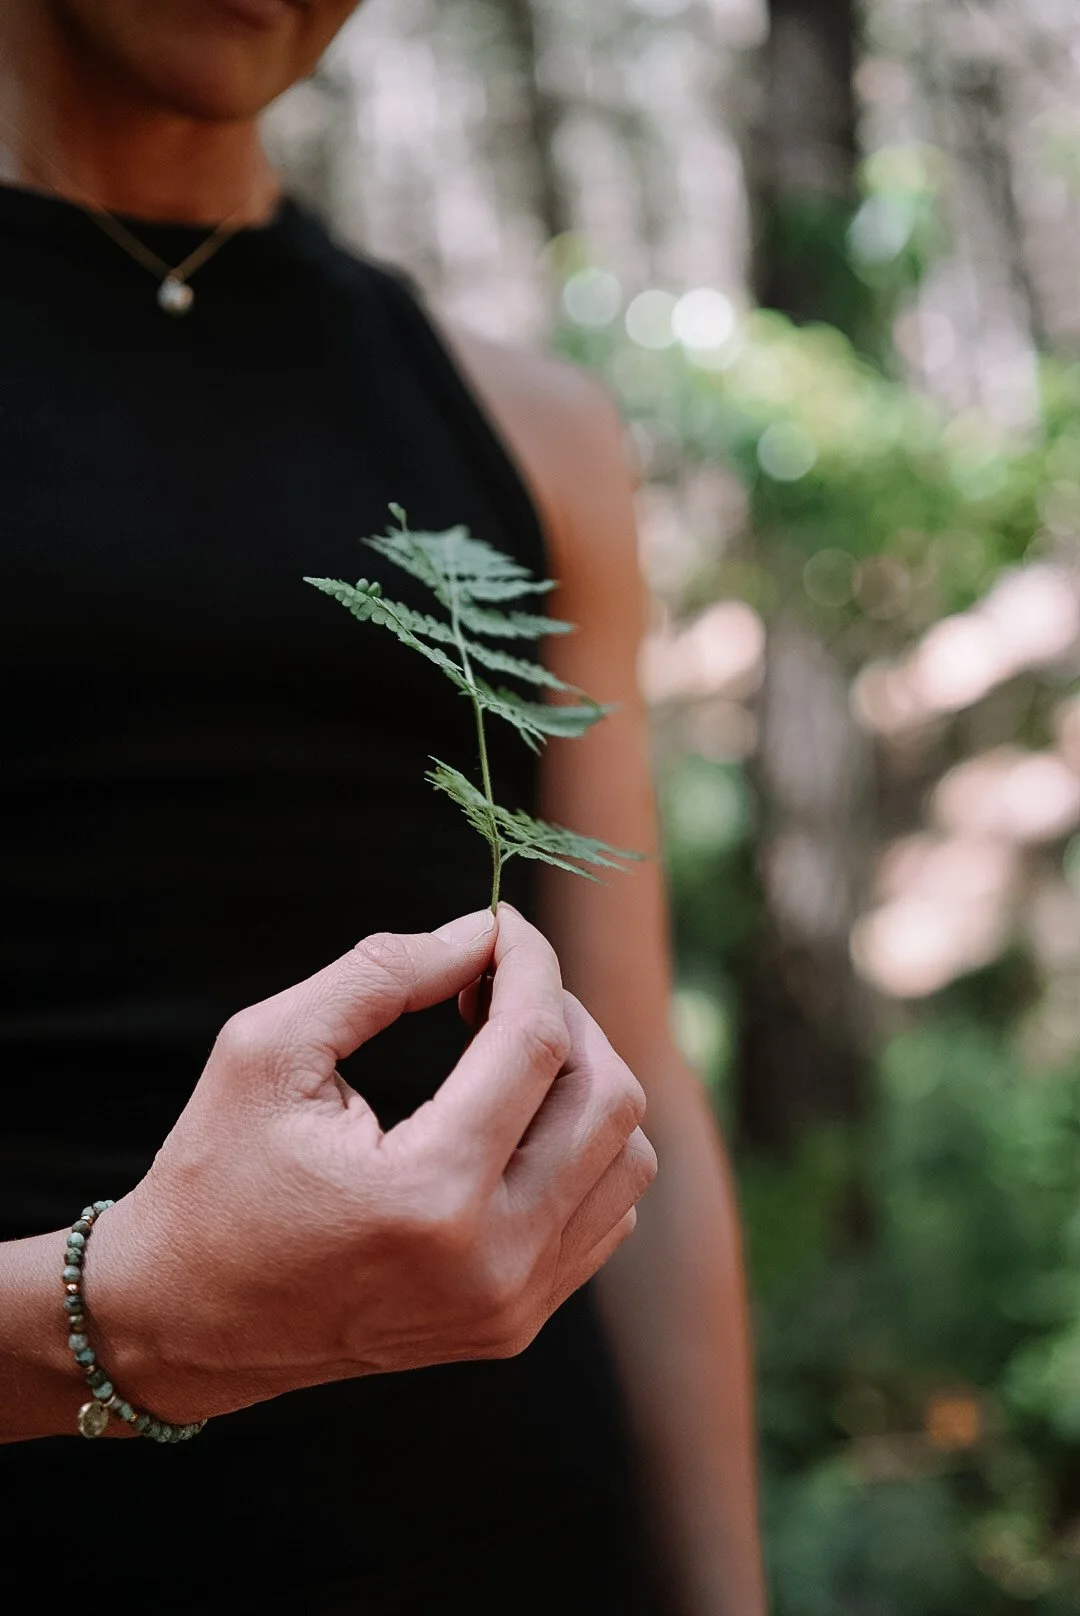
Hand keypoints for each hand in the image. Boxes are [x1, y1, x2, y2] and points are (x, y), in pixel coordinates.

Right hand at [86, 906, 655, 1421]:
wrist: (185, 1324)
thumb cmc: (215, 1176)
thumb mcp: (269, 1049)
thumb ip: (383, 974)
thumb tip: (484, 933)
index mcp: (428, 1193)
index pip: (536, 1043)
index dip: (530, 962)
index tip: (503, 926)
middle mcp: (492, 1261)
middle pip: (606, 1095)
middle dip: (562, 1015)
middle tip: (495, 990)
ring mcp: (513, 1304)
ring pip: (625, 1154)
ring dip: (582, 1081)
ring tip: (506, 1052)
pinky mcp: (517, 1324)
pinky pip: (606, 1210)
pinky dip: (581, 1147)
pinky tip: (512, 1122)